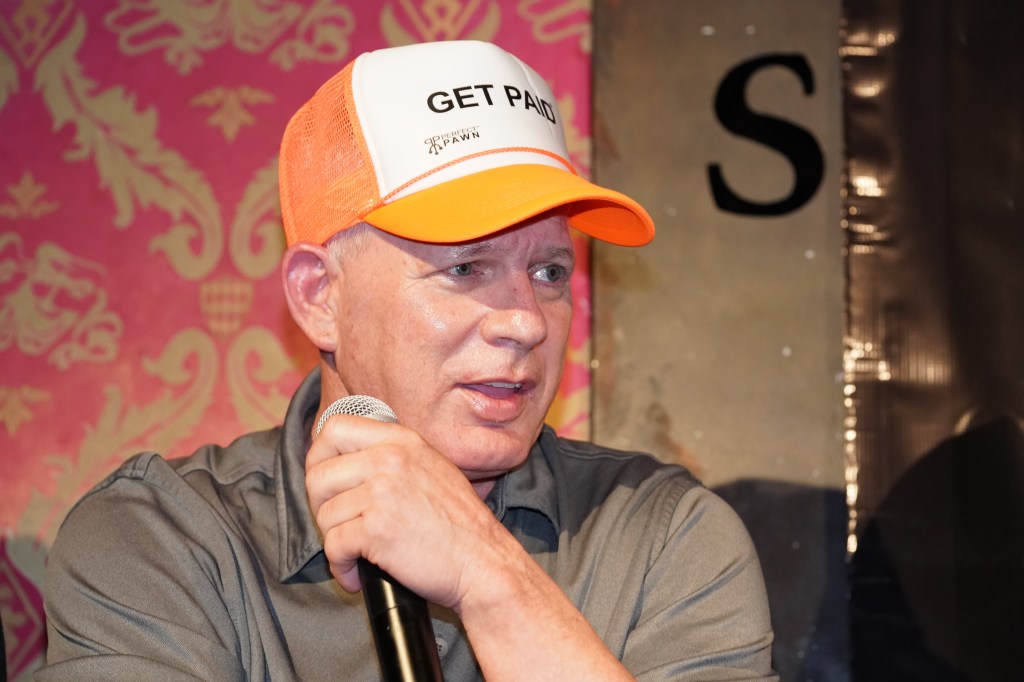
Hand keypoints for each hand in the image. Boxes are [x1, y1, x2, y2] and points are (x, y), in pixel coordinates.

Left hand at [305, 412, 507, 609]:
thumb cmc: (459, 524)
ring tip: (355, 555)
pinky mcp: (376, 529)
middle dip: (320, 507)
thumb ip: (393, 456)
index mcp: (401, 440)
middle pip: (318, 475)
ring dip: (334, 542)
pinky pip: (334, 547)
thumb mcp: (431, 468)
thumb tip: (343, 460)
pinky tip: (355, 575)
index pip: (334, 429)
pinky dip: (341, 567)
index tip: (326, 483)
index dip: (318, 458)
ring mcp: (382, 492)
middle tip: (338, 527)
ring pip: (324, 515)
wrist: (484, 562)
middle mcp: (389, 459)